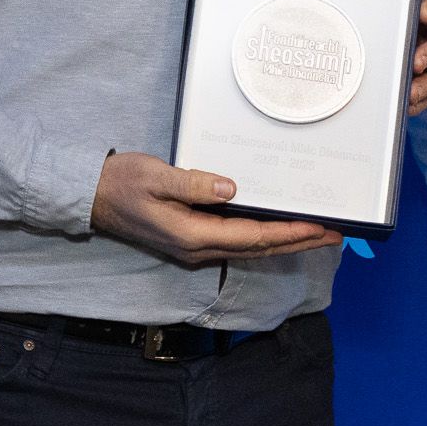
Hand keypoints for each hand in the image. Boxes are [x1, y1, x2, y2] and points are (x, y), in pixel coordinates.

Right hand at [90, 152, 342, 265]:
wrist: (90, 197)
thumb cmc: (120, 183)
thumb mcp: (154, 176)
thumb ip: (193, 183)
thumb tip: (232, 189)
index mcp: (192, 235)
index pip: (252, 236)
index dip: (287, 232)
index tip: (317, 227)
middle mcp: (197, 249)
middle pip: (258, 248)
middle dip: (298, 242)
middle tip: (335, 235)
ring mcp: (194, 248)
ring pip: (250, 248)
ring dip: (284, 242)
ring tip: (316, 235)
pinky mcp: (191, 240)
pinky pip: (237, 242)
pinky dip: (264, 237)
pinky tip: (276, 229)